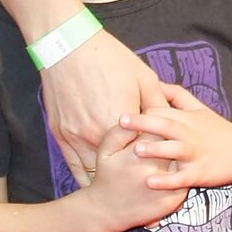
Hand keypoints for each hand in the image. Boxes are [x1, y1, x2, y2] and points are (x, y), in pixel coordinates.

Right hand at [40, 30, 174, 184]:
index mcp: (123, 123)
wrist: (67, 47)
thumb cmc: (108, 58)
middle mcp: (98, 136)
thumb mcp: (144, 77)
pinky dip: (88, 178)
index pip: (146, 151)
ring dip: (112, 179)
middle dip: (135, 172)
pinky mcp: (61, 138)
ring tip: (125, 185)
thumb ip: (159, 104)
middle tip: (146, 177)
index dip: (156, 157)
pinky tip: (99, 183)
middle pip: (123, 166)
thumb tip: (171, 124)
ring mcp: (76, 139)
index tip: (164, 160)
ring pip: (97, 173)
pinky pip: (76, 168)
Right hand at [86, 123, 188, 229]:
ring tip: (174, 155)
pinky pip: (186, 180)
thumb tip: (139, 116)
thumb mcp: (106, 149)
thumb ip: (121, 131)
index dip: (162, 122)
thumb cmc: (107, 175)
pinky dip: (184, 173)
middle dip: (176, 139)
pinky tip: (176, 170)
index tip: (159, 123)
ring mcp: (167, 186)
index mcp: (140, 152)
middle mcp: (157, 169)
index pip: (162, 127)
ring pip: (186, 162)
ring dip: (183, 157)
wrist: (107, 211)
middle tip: (170, 139)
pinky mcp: (174, 200)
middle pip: (178, 144)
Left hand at [124, 83, 231, 192]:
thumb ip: (176, 94)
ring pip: (174, 150)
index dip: (142, 112)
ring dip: (155, 150)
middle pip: (166, 126)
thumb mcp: (199, 108)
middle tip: (122, 121)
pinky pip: (182, 178)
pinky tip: (150, 183)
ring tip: (135, 150)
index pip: (162, 111)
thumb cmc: (217, 130)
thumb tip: (154, 82)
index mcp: (186, 119)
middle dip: (143, 124)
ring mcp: (195, 154)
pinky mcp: (199, 174)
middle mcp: (189, 135)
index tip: (122, 114)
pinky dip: (167, 181)